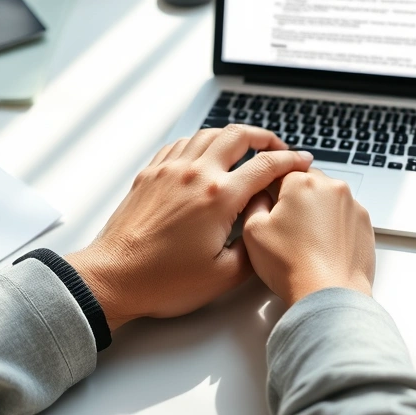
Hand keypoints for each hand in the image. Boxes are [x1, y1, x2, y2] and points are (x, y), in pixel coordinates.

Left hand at [65, 125, 313, 330]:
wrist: (112, 278)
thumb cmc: (162, 281)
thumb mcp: (224, 276)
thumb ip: (254, 248)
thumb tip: (264, 230)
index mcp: (219, 197)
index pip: (266, 165)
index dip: (291, 160)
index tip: (302, 161)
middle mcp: (195, 174)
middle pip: (238, 135)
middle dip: (265, 137)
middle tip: (278, 148)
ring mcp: (169, 170)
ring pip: (208, 133)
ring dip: (233, 135)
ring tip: (246, 146)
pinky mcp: (150, 174)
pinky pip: (181, 143)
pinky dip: (201, 141)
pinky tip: (205, 153)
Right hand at [241, 168, 375, 305]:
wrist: (330, 294)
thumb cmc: (292, 266)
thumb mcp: (254, 231)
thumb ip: (254, 202)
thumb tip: (260, 195)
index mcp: (302, 182)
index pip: (281, 171)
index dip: (271, 189)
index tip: (270, 205)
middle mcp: (332, 187)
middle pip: (308, 182)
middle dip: (296, 199)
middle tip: (287, 228)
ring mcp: (353, 204)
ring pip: (328, 198)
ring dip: (317, 211)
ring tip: (307, 241)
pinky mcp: (365, 223)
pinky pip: (345, 215)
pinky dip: (335, 225)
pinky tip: (324, 246)